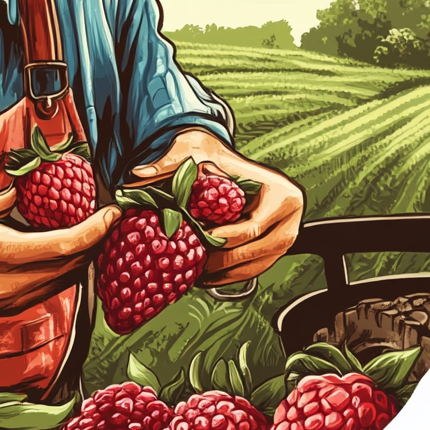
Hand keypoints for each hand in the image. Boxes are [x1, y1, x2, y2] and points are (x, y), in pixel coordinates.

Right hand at [0, 187, 120, 318]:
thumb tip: (24, 193)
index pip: (58, 245)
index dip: (92, 231)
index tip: (111, 214)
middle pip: (66, 267)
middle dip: (94, 244)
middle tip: (108, 220)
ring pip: (59, 283)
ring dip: (80, 260)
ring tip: (93, 235)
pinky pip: (43, 291)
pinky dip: (60, 272)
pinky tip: (66, 256)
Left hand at [131, 129, 304, 283]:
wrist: (227, 161)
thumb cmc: (214, 156)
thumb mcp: (195, 152)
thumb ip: (170, 163)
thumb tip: (139, 173)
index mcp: (279, 192)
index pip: (253, 226)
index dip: (224, 239)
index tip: (198, 242)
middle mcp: (290, 214)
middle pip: (255, 250)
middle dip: (222, 261)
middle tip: (193, 264)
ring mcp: (286, 233)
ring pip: (256, 265)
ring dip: (226, 273)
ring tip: (196, 275)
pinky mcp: (276, 246)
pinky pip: (255, 267)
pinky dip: (231, 275)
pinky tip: (206, 277)